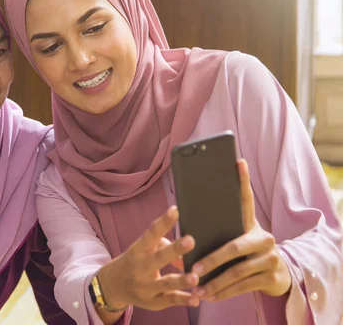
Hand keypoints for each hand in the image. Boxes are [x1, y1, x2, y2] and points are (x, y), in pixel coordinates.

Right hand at [98, 206, 200, 311]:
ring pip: (165, 284)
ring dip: (181, 281)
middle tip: (190, 240)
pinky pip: (169, 301)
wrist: (112, 286)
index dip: (163, 222)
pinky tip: (196, 300)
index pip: (150, 234)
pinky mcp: (152, 302)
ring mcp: (145, 287)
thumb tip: (187, 256)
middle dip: (174, 250)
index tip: (175, 210)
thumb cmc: (134, 261)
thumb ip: (165, 246)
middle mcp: (140, 268)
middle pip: (158, 258)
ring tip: (195, 277)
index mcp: (138, 250)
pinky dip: (183, 300)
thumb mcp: (142, 249)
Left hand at [191, 159, 291, 301]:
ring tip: (196, 289)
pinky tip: (209, 296)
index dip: (242, 180)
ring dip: (214, 283)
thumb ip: (215, 227)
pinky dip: (224, 293)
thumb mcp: (234, 237)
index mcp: (250, 224)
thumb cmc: (244, 251)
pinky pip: (243, 287)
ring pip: (237, 272)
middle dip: (211, 260)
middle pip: (233, 247)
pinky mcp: (272, 277)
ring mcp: (270, 258)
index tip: (237, 161)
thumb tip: (180, 213)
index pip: (246, 199)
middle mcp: (264, 238)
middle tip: (193, 270)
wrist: (276, 275)